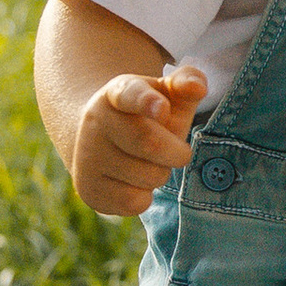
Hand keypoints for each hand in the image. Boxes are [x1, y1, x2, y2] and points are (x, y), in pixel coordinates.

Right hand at [69, 63, 206, 217]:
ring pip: (147, 177)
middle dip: (176, 152)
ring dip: (160, 174)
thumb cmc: (146, 116)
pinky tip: (134, 181)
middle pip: (151, 144)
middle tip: (177, 150)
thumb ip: (187, 83)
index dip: (147, 102)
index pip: (131, 94)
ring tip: (148, 163)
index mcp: (118, 92)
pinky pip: (134, 202)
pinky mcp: (88, 188)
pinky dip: (145, 196)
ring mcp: (88, 156)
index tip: (162, 108)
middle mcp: (96, 121)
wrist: (100, 140)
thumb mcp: (166, 94)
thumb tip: (198, 87)